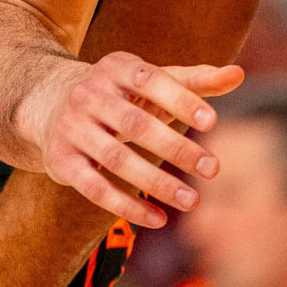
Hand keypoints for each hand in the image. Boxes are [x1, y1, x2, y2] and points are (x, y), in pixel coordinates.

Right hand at [16, 52, 243, 227]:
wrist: (48, 100)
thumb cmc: (120, 93)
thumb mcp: (150, 81)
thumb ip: (194, 81)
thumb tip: (238, 74)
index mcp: (115, 68)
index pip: (149, 80)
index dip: (179, 100)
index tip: (212, 122)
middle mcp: (89, 94)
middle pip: (134, 124)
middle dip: (175, 148)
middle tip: (213, 169)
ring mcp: (72, 126)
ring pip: (115, 158)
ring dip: (156, 182)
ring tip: (193, 201)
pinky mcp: (61, 159)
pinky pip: (94, 187)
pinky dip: (126, 205)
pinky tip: (158, 218)